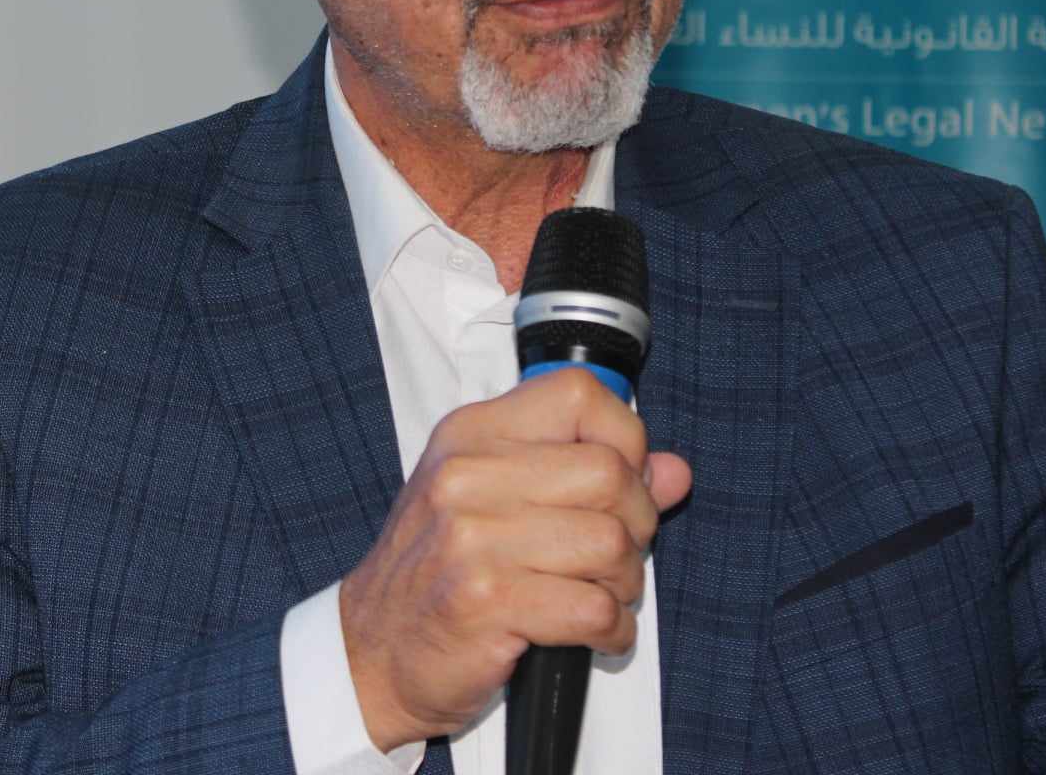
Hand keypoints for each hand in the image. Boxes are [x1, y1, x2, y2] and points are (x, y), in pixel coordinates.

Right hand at [337, 367, 692, 751]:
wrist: (372, 651)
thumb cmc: (438, 573)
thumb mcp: (495, 499)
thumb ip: (583, 474)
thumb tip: (672, 471)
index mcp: (473, 435)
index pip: (580, 394)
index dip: (625, 437)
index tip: (623, 477)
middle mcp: (468, 476)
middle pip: (610, 473)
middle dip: (637, 522)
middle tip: (615, 552)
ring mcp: (472, 539)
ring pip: (610, 543)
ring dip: (624, 583)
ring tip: (600, 595)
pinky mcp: (485, 603)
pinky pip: (594, 609)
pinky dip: (612, 630)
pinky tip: (594, 633)